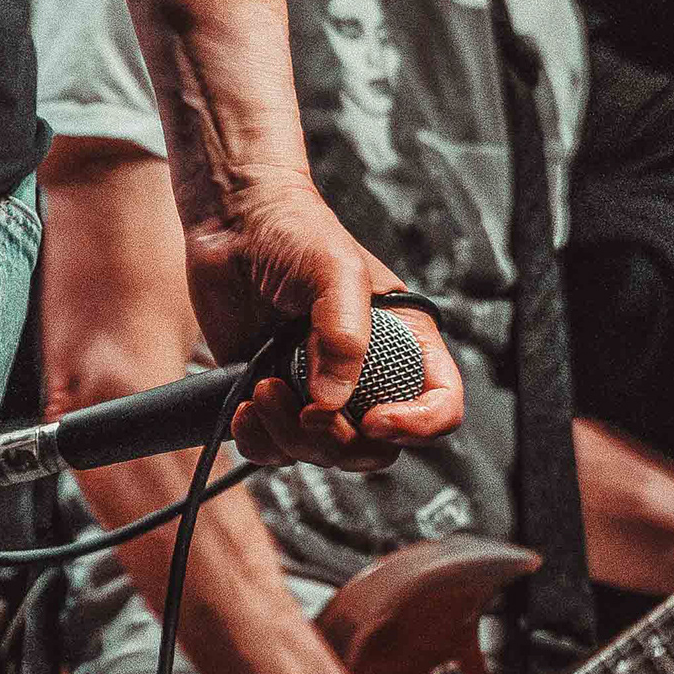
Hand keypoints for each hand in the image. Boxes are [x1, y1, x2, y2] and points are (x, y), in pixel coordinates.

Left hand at [181, 173, 463, 469]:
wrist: (234, 220)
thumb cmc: (296, 230)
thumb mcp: (335, 270)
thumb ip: (343, 335)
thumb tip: (331, 402)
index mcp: (403, 344)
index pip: (440, 405)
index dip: (418, 425)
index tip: (376, 419)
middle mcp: (365, 375)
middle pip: (377, 446)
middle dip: (341, 442)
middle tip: (307, 412)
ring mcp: (317, 389)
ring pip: (323, 452)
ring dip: (291, 438)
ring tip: (263, 390)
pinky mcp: (274, 395)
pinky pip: (274, 448)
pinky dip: (260, 441)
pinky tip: (246, 410)